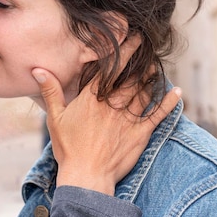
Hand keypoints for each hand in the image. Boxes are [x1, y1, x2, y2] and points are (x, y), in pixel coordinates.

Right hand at [31, 38, 181, 195]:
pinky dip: (168, 104)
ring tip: (156, 66)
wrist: (86, 176)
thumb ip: (50, 91)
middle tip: (148, 48)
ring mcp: (128, 120)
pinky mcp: (140, 135)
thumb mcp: (55, 118)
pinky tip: (177, 93)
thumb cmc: (68, 148)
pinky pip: (157, 115)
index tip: (132, 39)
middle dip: (140, 61)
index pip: (110, 70)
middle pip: (130, 78)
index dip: (123, 53)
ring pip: (144, 93)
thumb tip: (39, 70)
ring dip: (152, 78)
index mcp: (92, 99)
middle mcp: (112, 105)